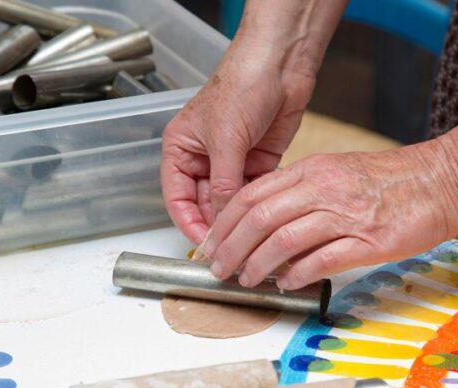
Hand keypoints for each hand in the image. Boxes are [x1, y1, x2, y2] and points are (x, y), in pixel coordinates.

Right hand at [160, 44, 314, 243]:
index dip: (189, 224)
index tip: (204, 248)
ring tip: (249, 242)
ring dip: (239, 220)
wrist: (281, 64)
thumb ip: (222, 184)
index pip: (177, 198)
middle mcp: (204, 158)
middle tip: (230, 251)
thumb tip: (221, 222)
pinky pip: (254, 194)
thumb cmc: (242, 86)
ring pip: (230, 202)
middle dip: (216, 227)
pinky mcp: (258, 163)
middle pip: (204, 204)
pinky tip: (264, 222)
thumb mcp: (226, 140)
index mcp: (181, 149)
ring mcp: (232, 162)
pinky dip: (258, 207)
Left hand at [201, 120, 457, 288]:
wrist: (443, 180)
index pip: (252, 193)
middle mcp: (323, 188)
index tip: (211, 242)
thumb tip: (269, 224)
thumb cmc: (393, 180)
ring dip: (257, 264)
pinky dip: (297, 274)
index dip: (224, 222)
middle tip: (217, 268)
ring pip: (283, 239)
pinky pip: (321, 259)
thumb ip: (302, 193)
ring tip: (246, 280)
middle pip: (259, 217)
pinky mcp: (368, 240)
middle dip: (231, 247)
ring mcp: (345, 214)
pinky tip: (285, 283)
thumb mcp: (338, 172)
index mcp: (312, 170)